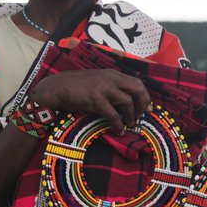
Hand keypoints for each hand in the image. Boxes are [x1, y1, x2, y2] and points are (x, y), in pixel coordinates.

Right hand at [30, 69, 149, 135]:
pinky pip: (112, 114)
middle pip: (137, 89)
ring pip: (127, 102)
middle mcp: (111, 79)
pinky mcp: (95, 99)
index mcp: (114, 74)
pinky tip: (118, 131)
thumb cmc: (79, 87)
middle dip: (142, 105)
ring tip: (129, 124)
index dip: (145, 97)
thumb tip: (128, 101)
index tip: (148, 109)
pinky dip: (118, 125)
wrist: (58, 87)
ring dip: (131, 116)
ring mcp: (103, 88)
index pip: (138, 83)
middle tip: (140, 117)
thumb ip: (113, 87)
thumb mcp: (99, 81)